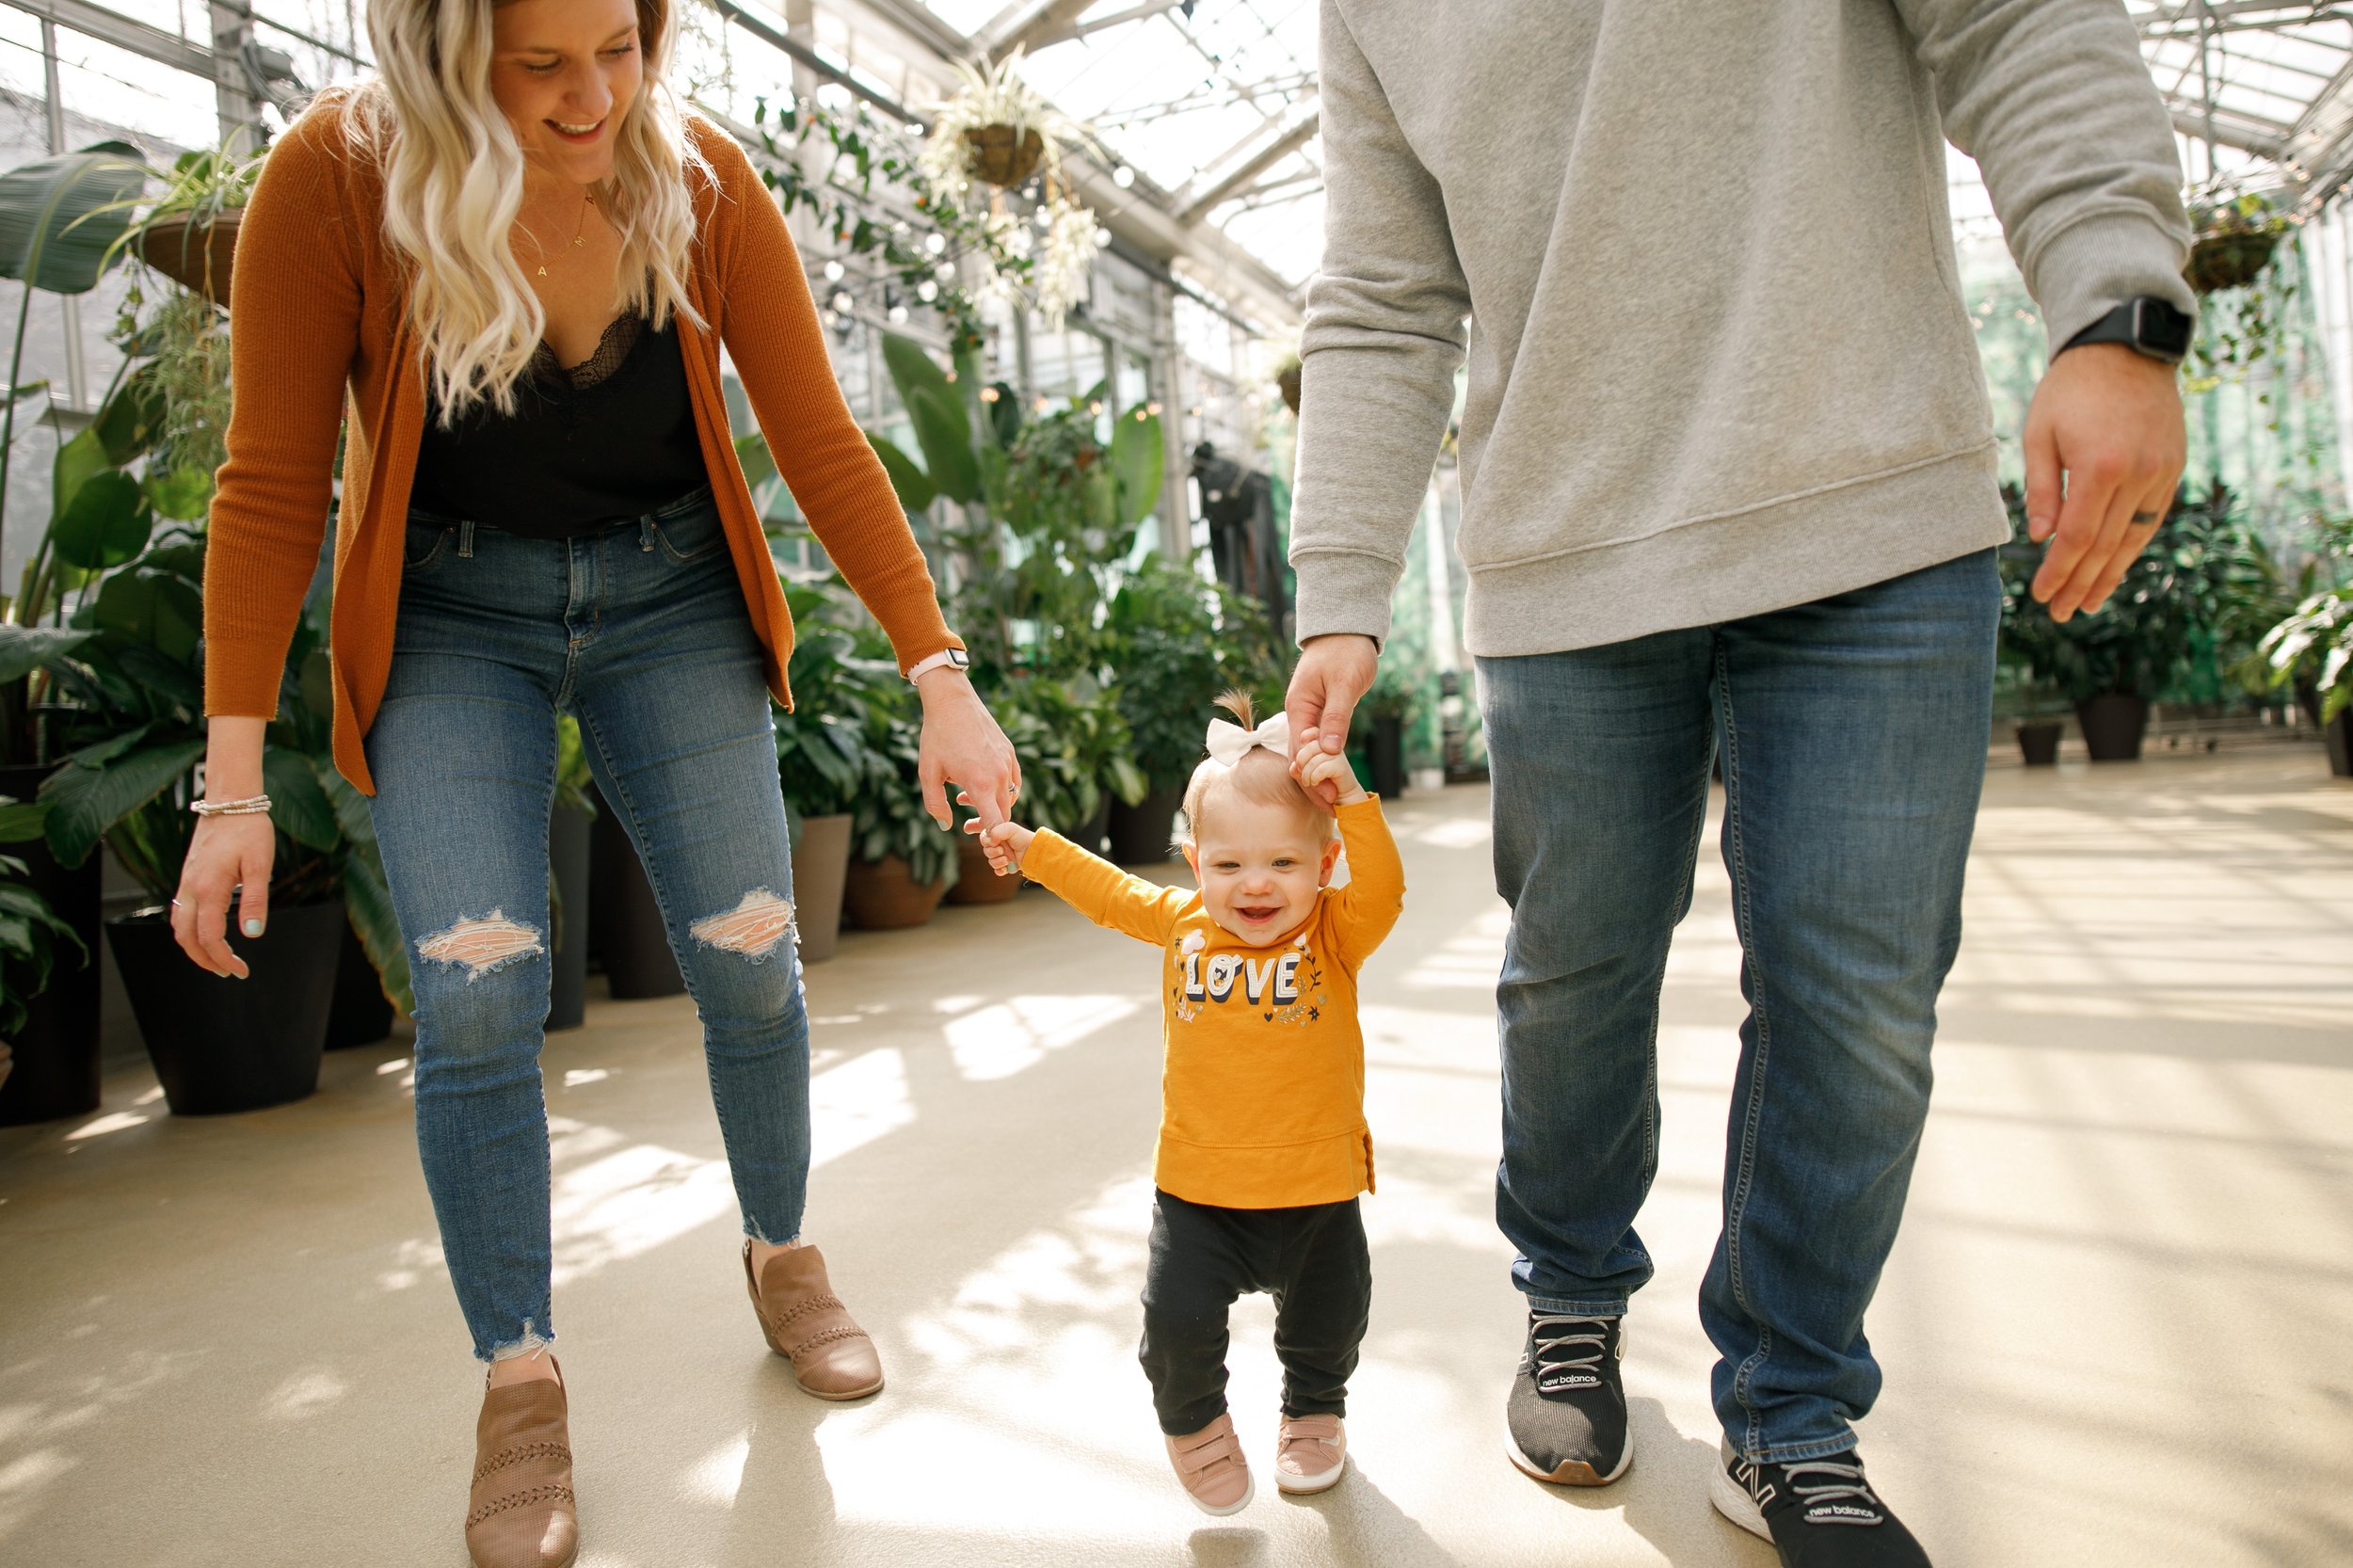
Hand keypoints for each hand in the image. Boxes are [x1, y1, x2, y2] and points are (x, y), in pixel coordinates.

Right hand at [171, 813, 274, 978]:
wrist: (230, 801)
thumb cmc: (250, 830)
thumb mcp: (261, 864)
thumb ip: (256, 900)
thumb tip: (252, 935)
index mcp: (208, 888)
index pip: (209, 937)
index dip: (224, 959)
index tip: (242, 971)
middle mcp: (190, 888)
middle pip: (186, 938)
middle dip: (206, 960)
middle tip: (230, 972)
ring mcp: (185, 883)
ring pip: (178, 926)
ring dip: (194, 948)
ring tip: (219, 959)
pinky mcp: (187, 878)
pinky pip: (180, 912)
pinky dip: (190, 931)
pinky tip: (209, 934)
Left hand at [917, 669, 1019, 830]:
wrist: (952, 701)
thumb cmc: (936, 737)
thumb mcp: (928, 773)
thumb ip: (935, 804)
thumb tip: (946, 826)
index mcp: (981, 784)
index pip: (997, 824)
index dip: (991, 838)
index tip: (977, 837)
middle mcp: (1000, 775)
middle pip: (1005, 814)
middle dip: (989, 824)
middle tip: (966, 824)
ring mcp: (1008, 762)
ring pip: (1010, 797)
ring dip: (992, 805)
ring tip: (964, 797)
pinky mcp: (1010, 752)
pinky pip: (1013, 780)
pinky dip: (1001, 790)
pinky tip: (980, 782)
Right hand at [961, 814, 1033, 875]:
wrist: (1035, 852)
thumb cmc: (1023, 838)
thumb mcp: (1010, 828)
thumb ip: (995, 831)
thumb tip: (990, 842)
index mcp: (998, 834)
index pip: (984, 838)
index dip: (986, 841)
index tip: (995, 842)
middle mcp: (1000, 845)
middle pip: (986, 851)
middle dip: (993, 852)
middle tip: (1002, 851)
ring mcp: (1003, 856)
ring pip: (991, 861)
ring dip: (997, 861)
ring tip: (1007, 859)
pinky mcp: (1007, 866)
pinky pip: (997, 871)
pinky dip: (1000, 870)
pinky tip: (1006, 868)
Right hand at [1285, 634, 1377, 799]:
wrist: (1347, 628)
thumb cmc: (1346, 651)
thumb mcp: (1345, 684)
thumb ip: (1336, 718)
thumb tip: (1329, 751)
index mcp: (1299, 707)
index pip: (1300, 752)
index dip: (1312, 778)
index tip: (1328, 799)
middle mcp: (1299, 713)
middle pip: (1302, 757)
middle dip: (1315, 784)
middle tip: (1333, 809)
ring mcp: (1309, 713)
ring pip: (1310, 751)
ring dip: (1320, 775)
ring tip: (1334, 800)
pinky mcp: (1322, 712)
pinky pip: (1320, 742)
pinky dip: (1326, 759)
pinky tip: (1335, 775)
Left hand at [1294, 731, 1366, 805]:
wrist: (1342, 796)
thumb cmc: (1322, 782)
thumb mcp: (1305, 772)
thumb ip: (1297, 766)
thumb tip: (1294, 766)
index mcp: (1324, 741)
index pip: (1308, 734)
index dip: (1301, 746)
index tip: (1301, 762)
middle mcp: (1332, 745)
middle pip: (1309, 744)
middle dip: (1301, 761)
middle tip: (1303, 775)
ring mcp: (1338, 754)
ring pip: (1314, 757)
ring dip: (1306, 773)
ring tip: (1309, 782)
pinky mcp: (1342, 766)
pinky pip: (1321, 768)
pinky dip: (1314, 778)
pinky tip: (1316, 782)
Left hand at [2022, 342, 2186, 621]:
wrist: (2125, 348)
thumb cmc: (2071, 390)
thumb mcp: (2041, 434)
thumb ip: (2042, 489)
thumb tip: (2042, 539)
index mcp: (2101, 468)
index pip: (2078, 537)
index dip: (2059, 571)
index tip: (2042, 596)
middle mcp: (2139, 475)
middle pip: (2107, 546)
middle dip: (2082, 584)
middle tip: (2061, 613)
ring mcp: (2162, 473)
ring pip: (2135, 538)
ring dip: (2110, 574)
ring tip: (2089, 602)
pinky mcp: (2174, 468)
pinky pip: (2151, 518)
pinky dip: (2132, 546)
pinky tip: (2115, 566)